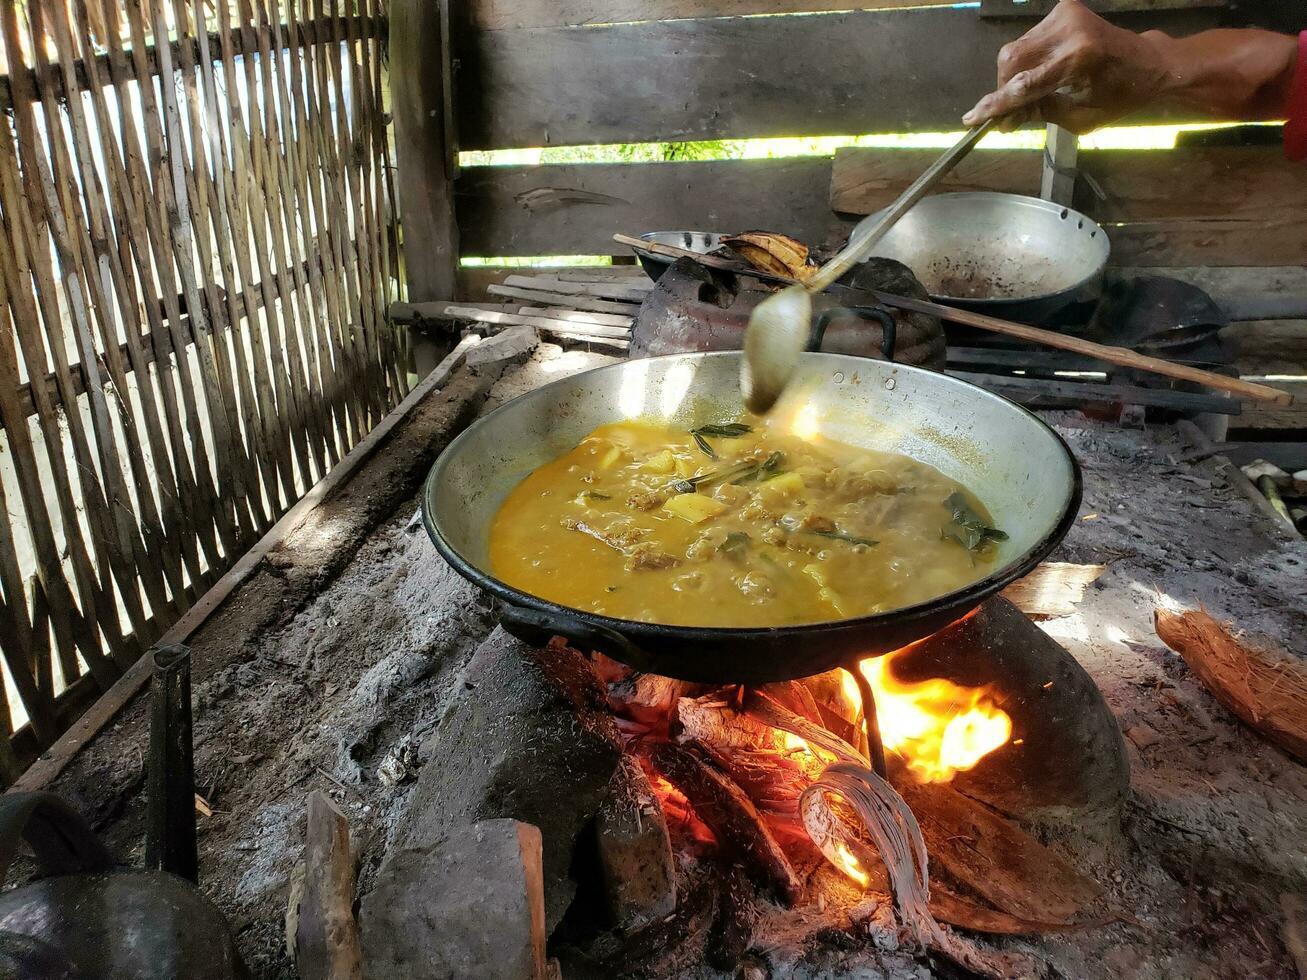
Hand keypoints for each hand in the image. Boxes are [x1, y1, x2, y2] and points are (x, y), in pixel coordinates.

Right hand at [963, 0, 1170, 132]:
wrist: (1147, 63)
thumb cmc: (1118, 97)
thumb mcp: (1078, 117)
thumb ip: (1038, 113)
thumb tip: (1003, 118)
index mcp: (1077, 60)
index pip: (1022, 84)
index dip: (995, 103)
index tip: (972, 118)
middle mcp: (1069, 31)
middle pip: (1011, 59)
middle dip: (1003, 88)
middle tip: (1007, 112)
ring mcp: (1065, 15)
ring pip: (1016, 49)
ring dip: (1015, 75)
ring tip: (1030, 93)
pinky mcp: (1064, 9)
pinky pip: (1029, 39)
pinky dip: (1027, 61)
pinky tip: (1040, 73)